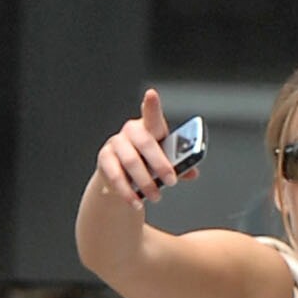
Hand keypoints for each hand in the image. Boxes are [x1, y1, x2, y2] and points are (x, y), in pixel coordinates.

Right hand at [94, 87, 186, 206]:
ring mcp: (116, 144)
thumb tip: (192, 172)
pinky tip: (136, 202)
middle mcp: (131, 131)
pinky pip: (115, 176)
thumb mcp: (165, 162)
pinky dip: (127, 192)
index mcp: (149, 127)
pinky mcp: (105, 159)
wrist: (124, 178)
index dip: (151, 104)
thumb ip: (178, 165)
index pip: (151, 114)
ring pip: (130, 161)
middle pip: (145, 142)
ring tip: (156, 197)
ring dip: (145, 182)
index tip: (151, 94)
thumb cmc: (148, 164)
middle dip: (160, 162)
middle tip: (172, 181)